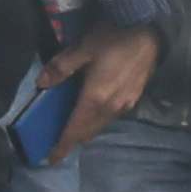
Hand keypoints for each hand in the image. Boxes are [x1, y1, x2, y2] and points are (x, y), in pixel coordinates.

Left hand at [45, 22, 157, 158]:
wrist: (149, 32)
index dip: (62, 146)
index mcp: (95, 98)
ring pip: (101, 125)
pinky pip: (112, 117)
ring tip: (74, 126)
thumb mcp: (82, 48)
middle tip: (58, 141)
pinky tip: (94, 110)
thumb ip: (61, 67)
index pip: (75, 130)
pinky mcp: (134, 98)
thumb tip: (41, 83)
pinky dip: (98, 120)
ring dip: (87, 130)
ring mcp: (125, 104)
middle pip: (88, 132)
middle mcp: (111, 107)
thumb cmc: (113, 38)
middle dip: (73, 140)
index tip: (51, 159)